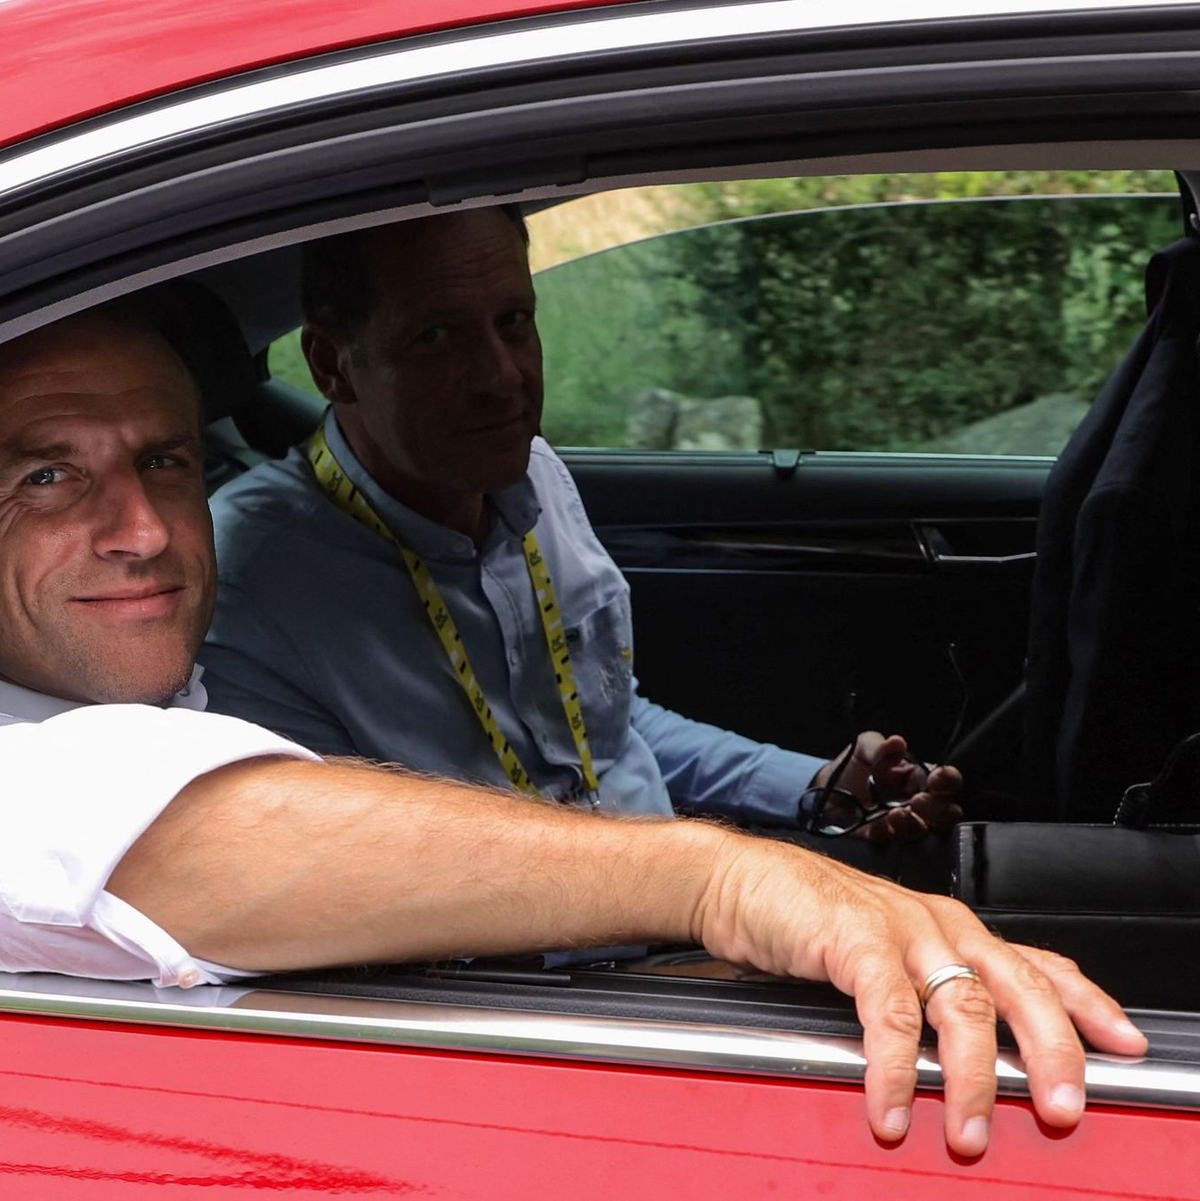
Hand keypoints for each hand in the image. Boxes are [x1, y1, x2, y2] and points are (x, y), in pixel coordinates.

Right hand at [691, 831, 1147, 1155]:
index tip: (1126, 1044)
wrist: (737, 880)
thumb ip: (924, 990)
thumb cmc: (808, 918)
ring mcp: (897, 926)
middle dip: (1051, 1050)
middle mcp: (937, 923)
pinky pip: (888, 1011)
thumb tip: (965, 1058)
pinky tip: (890, 1107)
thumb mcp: (882, 950)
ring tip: (969, 1136)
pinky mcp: (851, 936)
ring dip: (972, 1079)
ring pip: (962, 1004)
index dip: (1086, 1003)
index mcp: (951, 928)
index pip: (1035, 964)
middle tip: (1062, 1109)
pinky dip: (894, 1067)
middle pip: (1018, 985)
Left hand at [812, 730, 962, 840]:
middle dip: (938, 809)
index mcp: (922, 778)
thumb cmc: (855, 766)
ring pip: (928, 835)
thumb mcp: (863, 748)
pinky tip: (876, 828)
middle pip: (949, 814)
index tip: (935, 780)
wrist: (826, 791)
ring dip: (914, 825)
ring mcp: (906, 826)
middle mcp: (922, 805)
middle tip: (916, 801)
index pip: (950, 782)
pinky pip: (895, 846)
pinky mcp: (886, 842)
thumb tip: (897, 743)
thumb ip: (879, 745)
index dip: (948, 781)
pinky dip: (887, 837)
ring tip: (894, 815)